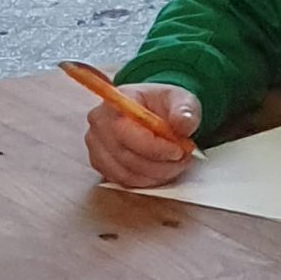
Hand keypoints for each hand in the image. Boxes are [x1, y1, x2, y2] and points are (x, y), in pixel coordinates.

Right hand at [84, 83, 200, 189]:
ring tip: (176, 164)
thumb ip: (184, 110)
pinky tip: (162, 171)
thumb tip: (183, 123)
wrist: (154, 111)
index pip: (125, 132)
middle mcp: (99, 124)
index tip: (178, 151)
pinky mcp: (99, 163)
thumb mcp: (181, 99)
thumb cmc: (164, 103)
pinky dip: (145, 180)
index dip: (153, 147)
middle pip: (125, 156)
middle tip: (183, 160)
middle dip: (159, 164)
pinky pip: (122, 180)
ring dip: (155, 174)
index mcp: (114, 103)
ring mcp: (95, 146)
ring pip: (124, 172)